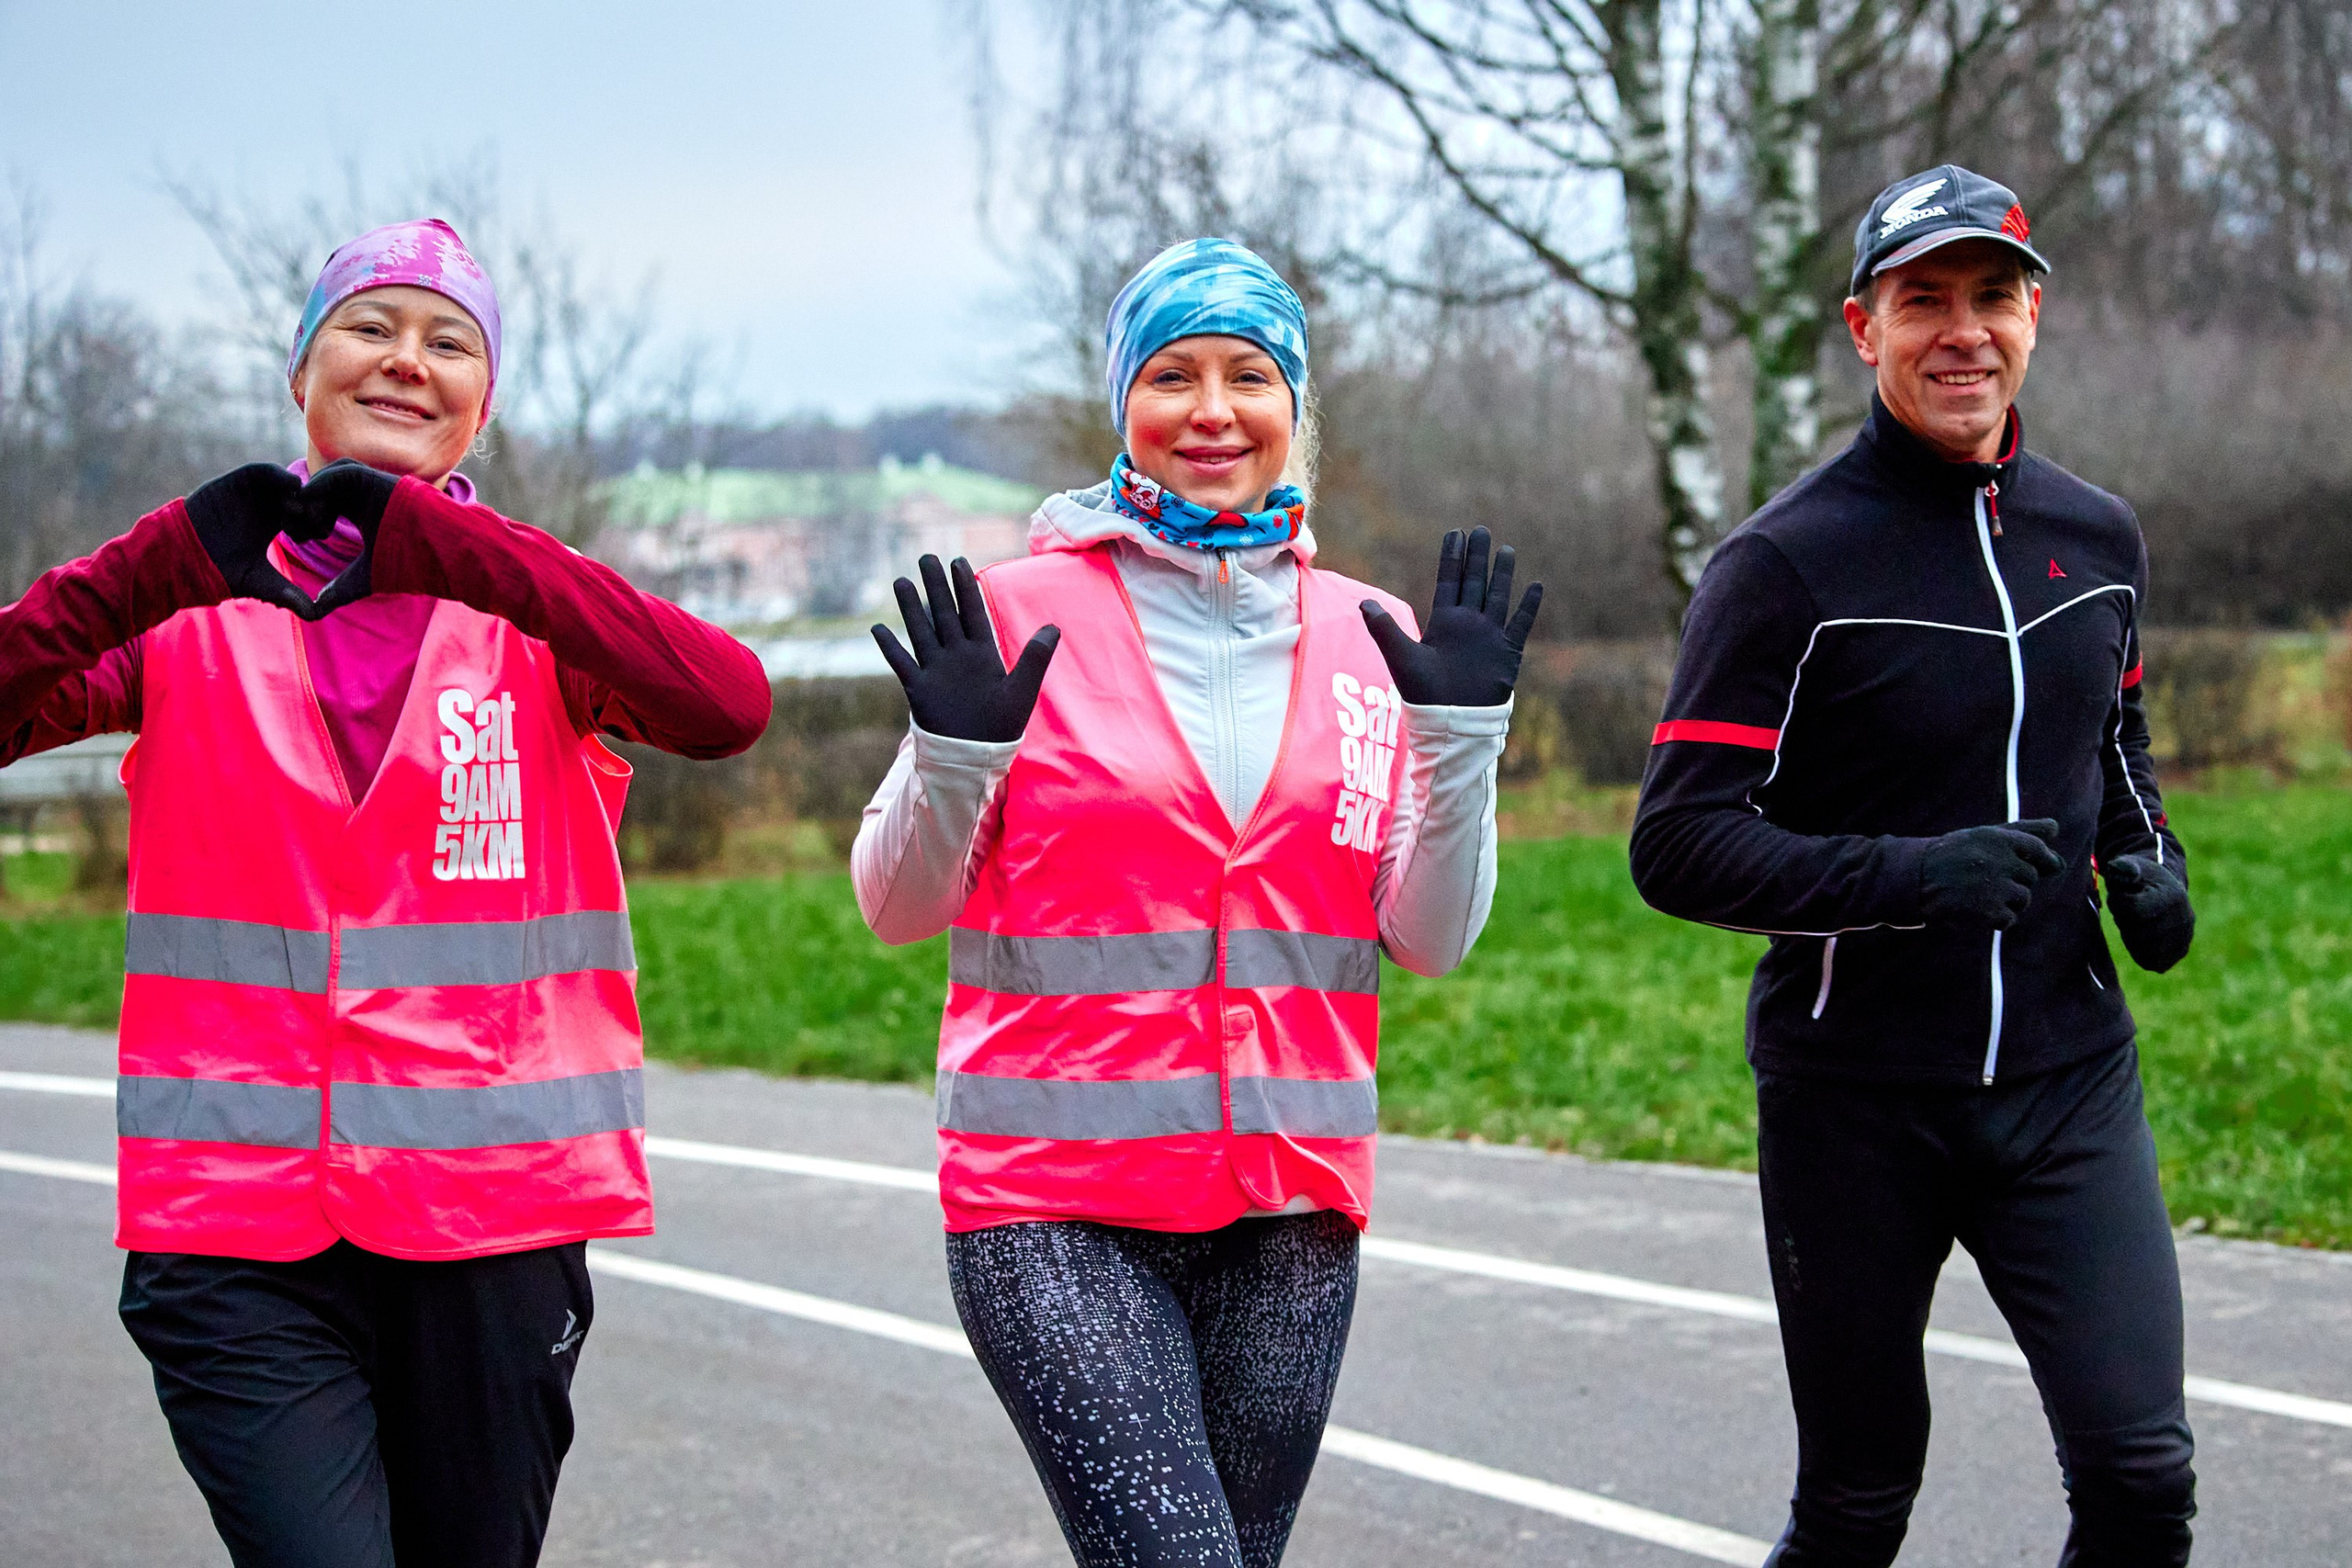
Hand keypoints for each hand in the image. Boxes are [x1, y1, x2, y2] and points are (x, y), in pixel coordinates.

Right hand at [183, 463, 324, 618]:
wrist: (183, 557)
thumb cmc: (218, 570)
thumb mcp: (260, 583)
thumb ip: (288, 594)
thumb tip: (316, 615)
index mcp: (274, 524)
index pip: (306, 516)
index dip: (317, 522)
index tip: (321, 535)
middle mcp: (266, 506)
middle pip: (301, 497)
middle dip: (313, 506)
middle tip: (316, 520)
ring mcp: (252, 493)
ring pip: (286, 482)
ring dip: (299, 491)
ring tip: (300, 509)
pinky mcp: (237, 482)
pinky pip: (264, 471)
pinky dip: (280, 475)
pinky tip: (291, 488)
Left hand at [293, 459, 401, 614]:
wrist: (435, 551)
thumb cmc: (407, 563)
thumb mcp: (363, 578)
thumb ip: (337, 590)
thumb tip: (314, 613)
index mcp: (360, 512)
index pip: (322, 506)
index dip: (306, 521)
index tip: (303, 540)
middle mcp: (361, 495)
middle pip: (319, 491)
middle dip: (303, 510)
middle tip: (299, 532)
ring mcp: (367, 484)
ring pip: (325, 479)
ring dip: (311, 497)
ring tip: (311, 522)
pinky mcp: (371, 477)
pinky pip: (337, 472)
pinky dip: (320, 485)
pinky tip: (317, 509)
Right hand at [872, 555, 1058, 742]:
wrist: (977, 757)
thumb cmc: (1002, 726)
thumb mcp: (1022, 690)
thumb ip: (1035, 657)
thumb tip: (1055, 627)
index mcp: (982, 653)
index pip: (972, 612)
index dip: (966, 587)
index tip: (959, 561)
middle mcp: (957, 657)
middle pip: (944, 614)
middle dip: (936, 586)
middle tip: (926, 557)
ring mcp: (936, 671)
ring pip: (921, 632)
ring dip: (911, 608)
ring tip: (901, 581)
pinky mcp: (919, 689)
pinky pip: (901, 664)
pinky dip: (890, 648)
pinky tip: (877, 629)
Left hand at [1360, 526, 1542, 707]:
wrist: (1451, 722)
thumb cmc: (1424, 695)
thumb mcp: (1401, 656)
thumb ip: (1384, 628)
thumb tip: (1362, 602)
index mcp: (1443, 622)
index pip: (1449, 581)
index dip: (1451, 558)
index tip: (1454, 533)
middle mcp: (1467, 624)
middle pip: (1474, 582)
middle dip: (1477, 557)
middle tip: (1480, 530)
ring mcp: (1488, 636)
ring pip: (1498, 596)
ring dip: (1502, 574)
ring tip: (1506, 550)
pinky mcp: (1506, 651)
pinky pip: (1520, 624)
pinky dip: (1529, 606)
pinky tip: (1537, 586)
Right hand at [1919, 818, 2064, 929]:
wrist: (1912, 880)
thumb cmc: (1951, 855)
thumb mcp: (1983, 835)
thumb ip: (2021, 831)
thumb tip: (2056, 828)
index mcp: (1997, 838)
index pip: (2037, 847)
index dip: (2037, 858)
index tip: (2024, 864)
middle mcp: (1999, 860)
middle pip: (2031, 876)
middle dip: (2013, 879)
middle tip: (1983, 878)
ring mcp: (1995, 887)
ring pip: (2023, 899)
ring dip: (2006, 901)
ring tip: (1977, 894)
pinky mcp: (1989, 911)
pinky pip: (2010, 919)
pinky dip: (1995, 919)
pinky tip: (1975, 909)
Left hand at [2100, 852, 2194, 971]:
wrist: (2162, 887)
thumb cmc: (2139, 877)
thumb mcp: (2128, 866)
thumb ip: (2122, 868)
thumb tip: (2119, 869)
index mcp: (2172, 896)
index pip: (2133, 911)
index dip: (2119, 903)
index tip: (2123, 894)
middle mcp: (2184, 918)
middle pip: (2137, 934)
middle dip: (2125, 921)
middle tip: (2129, 909)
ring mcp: (2185, 936)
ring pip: (2144, 951)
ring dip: (2132, 938)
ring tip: (2136, 921)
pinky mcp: (2180, 951)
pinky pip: (2153, 962)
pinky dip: (2140, 952)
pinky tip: (2141, 935)